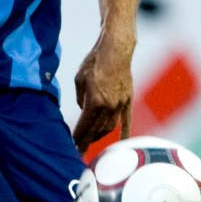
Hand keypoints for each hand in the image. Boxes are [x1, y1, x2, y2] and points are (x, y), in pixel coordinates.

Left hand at [72, 35, 133, 151]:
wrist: (116, 50)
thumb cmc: (94, 62)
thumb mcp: (79, 80)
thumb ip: (81, 99)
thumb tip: (84, 110)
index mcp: (94, 101)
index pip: (84, 125)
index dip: (78, 136)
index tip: (72, 145)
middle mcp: (109, 106)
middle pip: (96, 130)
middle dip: (87, 141)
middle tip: (79, 151)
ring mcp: (120, 104)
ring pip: (110, 127)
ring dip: (100, 136)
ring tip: (92, 141)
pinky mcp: (128, 100)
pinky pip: (127, 120)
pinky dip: (124, 133)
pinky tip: (122, 144)